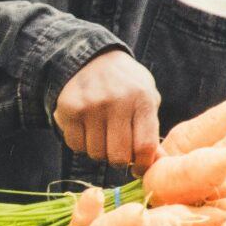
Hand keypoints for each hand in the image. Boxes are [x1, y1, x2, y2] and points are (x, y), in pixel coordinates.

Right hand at [55, 50, 160, 169]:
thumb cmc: (126, 84)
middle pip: (118, 156)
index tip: (139, 168)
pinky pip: (75, 145)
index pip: (144, 146)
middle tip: (118, 149)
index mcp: (142, 99)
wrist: (91, 57)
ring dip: (99, 151)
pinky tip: (86, 127)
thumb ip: (152, 129)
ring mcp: (91, 105)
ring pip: (95, 154)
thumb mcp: (147, 96)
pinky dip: (81, 142)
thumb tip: (157, 163)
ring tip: (102, 133)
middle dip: (120, 160)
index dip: (143, 165)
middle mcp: (117, 102)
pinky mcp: (69, 108)